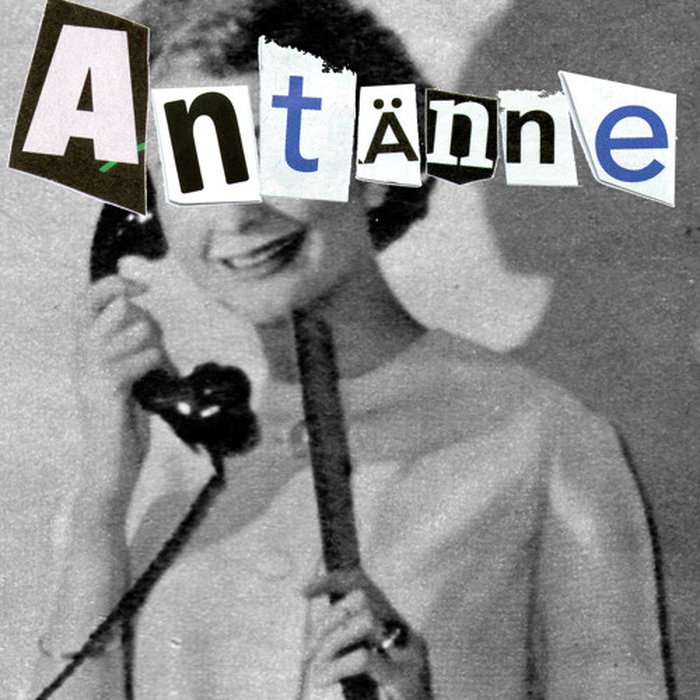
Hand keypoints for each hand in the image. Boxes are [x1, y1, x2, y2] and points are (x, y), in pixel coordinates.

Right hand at [73, 275, 166, 510]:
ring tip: (156, 369)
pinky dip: (156, 365)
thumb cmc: (124, 422)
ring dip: (153, 344)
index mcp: (84, 352)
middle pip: (97, 305)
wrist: (112, 467)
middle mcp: (81, 357)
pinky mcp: (105, 390)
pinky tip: (157, 381)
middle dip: (135, 309)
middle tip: (155, 337)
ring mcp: (90, 373)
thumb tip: (150, 323)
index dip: (111, 285)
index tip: (141, 285)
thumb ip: (134, 350)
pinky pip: (140, 359)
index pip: (85, 303)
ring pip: (130, 329)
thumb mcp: (130, 377)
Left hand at [303, 568, 432, 699]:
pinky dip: (336, 666)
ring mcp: (410, 655)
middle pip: (362, 597)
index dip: (333, 580)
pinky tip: (323, 679)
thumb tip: (318, 635)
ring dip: (332, 642)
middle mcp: (407, 635)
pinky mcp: (406, 680)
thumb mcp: (365, 673)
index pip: (364, 586)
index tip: (303, 590)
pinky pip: (363, 658)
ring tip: (316, 669)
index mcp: (397, 630)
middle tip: (307, 652)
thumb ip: (351, 649)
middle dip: (328, 618)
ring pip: (365, 620)